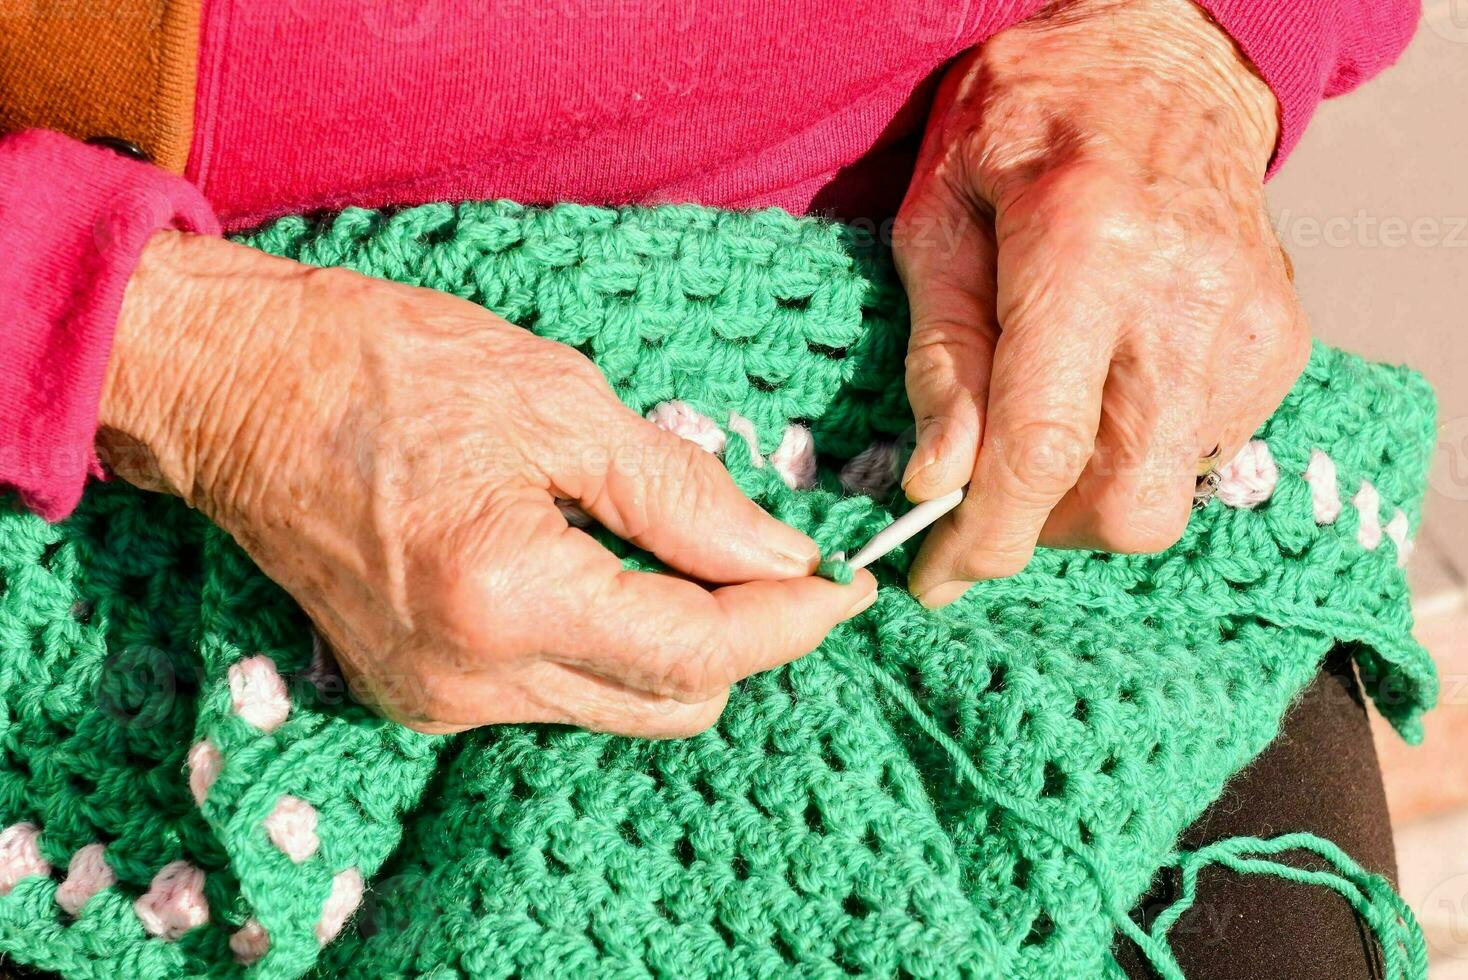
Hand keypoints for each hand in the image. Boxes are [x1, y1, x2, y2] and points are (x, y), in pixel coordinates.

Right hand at [100, 231, 874, 735]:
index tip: (845, 583)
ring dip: (679, 644)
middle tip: (782, 562)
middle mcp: (472, 677)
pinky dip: (609, 644)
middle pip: (672, 703)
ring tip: (691, 555)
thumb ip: (682, 495)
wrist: (238, 390)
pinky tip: (609, 572)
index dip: (789, 620)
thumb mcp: (559, 401)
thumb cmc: (388, 365)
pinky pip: (558, 694)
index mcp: (510, 596)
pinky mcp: (418, 694)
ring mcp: (438, 699)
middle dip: (746, 639)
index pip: (699, 649)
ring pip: (620, 707)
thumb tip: (780, 554)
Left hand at [894, 0, 1308, 606]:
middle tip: (991, 490)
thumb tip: (938, 481)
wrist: (1167, 61)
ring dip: (1085, 494)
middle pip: (1124, 505)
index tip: (939, 577)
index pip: (1042, 443)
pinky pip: (1200, 456)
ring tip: (1047, 417)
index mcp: (1085, 245)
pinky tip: (1106, 387)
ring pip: (1164, 495)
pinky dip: (1135, 453)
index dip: (985, 536)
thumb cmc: (1033, 120)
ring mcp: (1249, 325)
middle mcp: (1185, 296)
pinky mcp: (1279, 345)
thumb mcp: (940, 211)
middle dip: (1042, 531)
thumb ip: (942, 351)